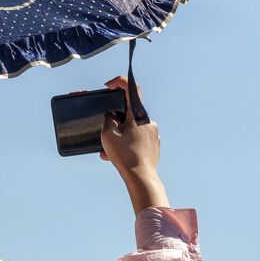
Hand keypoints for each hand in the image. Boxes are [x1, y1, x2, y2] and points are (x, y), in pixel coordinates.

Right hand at [98, 76, 168, 213]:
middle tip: (105, 131)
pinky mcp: (153, 146)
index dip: (119, 82)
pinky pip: (137, 140)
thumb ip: (108, 121)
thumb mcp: (108, 135)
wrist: (141, 178)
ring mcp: (153, 134)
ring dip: (118, 136)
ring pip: (131, 129)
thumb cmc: (126, 156)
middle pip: (129, 113)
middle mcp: (148, 122)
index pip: (132, 89)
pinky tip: (115, 156)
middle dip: (115, 121)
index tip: (109, 86)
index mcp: (139, 115)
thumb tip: (112, 117)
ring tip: (108, 150)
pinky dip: (125, 144)